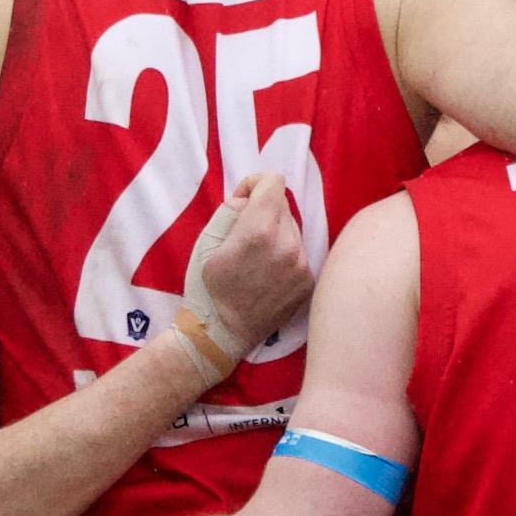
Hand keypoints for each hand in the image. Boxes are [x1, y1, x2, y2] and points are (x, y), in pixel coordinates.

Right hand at [179, 170, 312, 369]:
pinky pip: (299, 252)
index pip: (273, 182)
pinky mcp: (308, 281)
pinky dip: (284, 255)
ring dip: (275, 234)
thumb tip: (251, 198)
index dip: (254, 185)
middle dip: (263, 211)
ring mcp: (302, 265)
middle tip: (243, 235)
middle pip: (283, 205)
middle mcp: (288, 245)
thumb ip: (232, 209)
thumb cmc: (207, 285)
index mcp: (259, 230)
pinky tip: (267, 274)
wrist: (223, 333)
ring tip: (255, 259)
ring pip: (292, 229)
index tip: (242, 201)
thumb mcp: (207, 240)